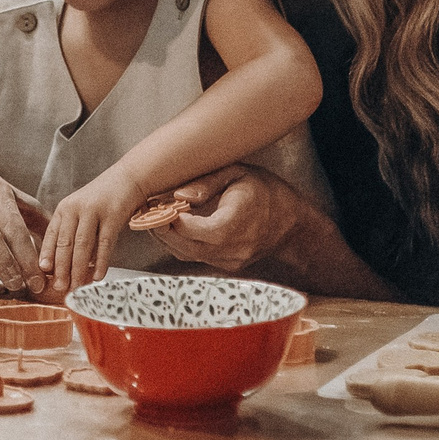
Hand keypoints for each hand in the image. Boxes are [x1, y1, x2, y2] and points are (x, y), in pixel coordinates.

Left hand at [40, 171, 140, 297]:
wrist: (128, 179)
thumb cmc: (103, 199)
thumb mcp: (81, 211)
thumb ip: (72, 233)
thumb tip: (65, 265)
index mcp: (64, 209)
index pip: (51, 234)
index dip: (46, 254)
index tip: (42, 272)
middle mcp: (76, 209)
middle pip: (65, 243)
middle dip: (61, 268)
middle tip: (60, 287)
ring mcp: (94, 211)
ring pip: (82, 245)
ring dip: (78, 269)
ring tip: (76, 286)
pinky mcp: (112, 215)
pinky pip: (105, 243)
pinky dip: (100, 262)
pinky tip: (98, 275)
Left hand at [159, 165, 301, 273]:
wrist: (290, 221)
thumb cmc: (262, 190)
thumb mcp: (237, 173)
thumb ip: (206, 183)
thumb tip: (178, 196)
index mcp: (236, 222)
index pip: (194, 230)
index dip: (171, 219)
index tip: (157, 204)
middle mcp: (234, 248)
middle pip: (186, 246)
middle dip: (163, 230)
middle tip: (148, 212)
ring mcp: (231, 261)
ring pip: (188, 255)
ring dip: (168, 238)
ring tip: (156, 217)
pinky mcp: (227, 266)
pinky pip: (196, 258)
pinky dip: (181, 243)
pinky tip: (174, 227)